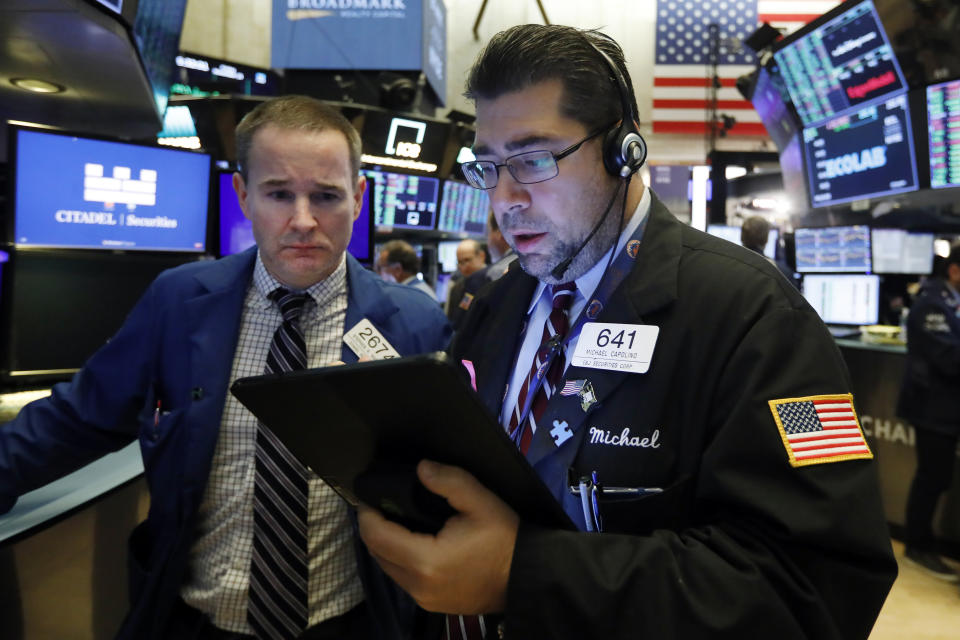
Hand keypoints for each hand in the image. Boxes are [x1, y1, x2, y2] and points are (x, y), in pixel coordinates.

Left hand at [357, 459, 519, 614]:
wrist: (527, 578)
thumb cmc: (505, 539)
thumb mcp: (480, 501)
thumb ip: (449, 481)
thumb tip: (420, 468)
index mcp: (426, 560)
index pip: (376, 536)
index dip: (367, 514)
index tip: (369, 496)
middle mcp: (418, 585)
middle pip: (376, 554)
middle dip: (373, 528)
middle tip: (381, 504)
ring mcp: (424, 600)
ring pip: (388, 569)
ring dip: (385, 544)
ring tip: (396, 520)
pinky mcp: (432, 605)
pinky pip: (403, 579)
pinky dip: (399, 559)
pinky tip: (413, 541)